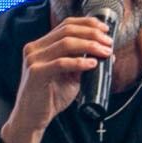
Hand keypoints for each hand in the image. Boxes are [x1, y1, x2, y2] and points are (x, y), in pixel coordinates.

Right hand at [0, 12, 119, 142]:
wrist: (32, 118)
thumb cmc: (50, 97)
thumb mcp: (70, 76)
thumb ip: (83, 63)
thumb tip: (107, 53)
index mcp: (41, 45)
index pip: (66, 25)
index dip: (87, 23)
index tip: (105, 29)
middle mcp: (34, 48)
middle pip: (67, 31)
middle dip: (92, 34)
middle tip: (109, 42)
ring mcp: (33, 59)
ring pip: (66, 43)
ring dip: (90, 45)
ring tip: (105, 52)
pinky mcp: (36, 73)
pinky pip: (61, 63)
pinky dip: (79, 62)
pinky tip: (92, 64)